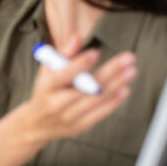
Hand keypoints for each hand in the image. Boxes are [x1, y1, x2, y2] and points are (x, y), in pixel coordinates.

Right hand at [19, 36, 135, 147]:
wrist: (35, 124)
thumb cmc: (45, 91)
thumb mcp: (47, 71)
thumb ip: (62, 54)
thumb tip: (77, 38)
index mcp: (47, 86)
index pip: (63, 75)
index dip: (79, 64)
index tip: (95, 53)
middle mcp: (56, 103)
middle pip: (85, 87)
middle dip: (109, 71)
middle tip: (128, 58)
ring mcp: (68, 117)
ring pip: (95, 100)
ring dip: (116, 84)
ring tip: (131, 71)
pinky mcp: (79, 127)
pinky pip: (99, 114)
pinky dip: (113, 102)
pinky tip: (124, 90)